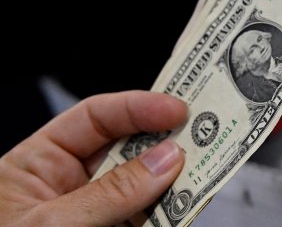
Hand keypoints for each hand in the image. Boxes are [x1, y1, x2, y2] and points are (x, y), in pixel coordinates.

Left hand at [0, 90, 186, 225]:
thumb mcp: (51, 226)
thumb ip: (110, 194)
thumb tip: (165, 161)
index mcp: (37, 165)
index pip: (94, 119)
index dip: (138, 107)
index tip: (178, 109)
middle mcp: (69, 186)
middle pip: (127, 148)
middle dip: (165, 142)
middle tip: (204, 135)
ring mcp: (95, 215)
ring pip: (146, 185)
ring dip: (175, 179)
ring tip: (202, 174)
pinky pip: (150, 217)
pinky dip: (173, 212)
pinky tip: (186, 205)